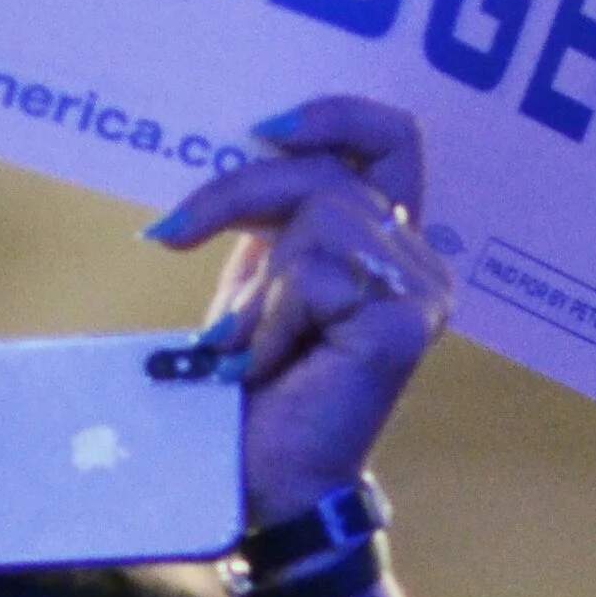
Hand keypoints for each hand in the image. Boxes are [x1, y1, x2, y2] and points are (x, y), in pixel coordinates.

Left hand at [143, 98, 451, 524]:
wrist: (266, 481)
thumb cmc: (257, 387)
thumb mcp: (259, 279)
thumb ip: (273, 213)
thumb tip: (251, 139)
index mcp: (392, 242)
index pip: (392, 140)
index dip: (335, 116)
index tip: (264, 128)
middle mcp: (420, 262)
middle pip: (330, 172)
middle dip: (239, 194)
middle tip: (173, 232)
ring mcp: (422, 292)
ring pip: (320, 217)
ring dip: (260, 283)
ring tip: (250, 343)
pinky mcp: (404, 322)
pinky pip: (316, 273)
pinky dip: (272, 317)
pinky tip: (271, 364)